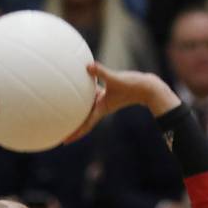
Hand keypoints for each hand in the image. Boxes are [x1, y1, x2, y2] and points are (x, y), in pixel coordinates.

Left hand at [65, 62, 181, 142]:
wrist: (147, 87)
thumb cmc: (133, 84)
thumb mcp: (115, 78)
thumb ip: (100, 72)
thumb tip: (87, 65)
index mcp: (101, 108)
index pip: (85, 124)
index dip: (75, 133)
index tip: (65, 141)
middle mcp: (101, 107)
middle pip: (84, 121)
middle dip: (73, 128)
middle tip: (60, 134)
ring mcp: (104, 102)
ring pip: (88, 110)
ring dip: (78, 115)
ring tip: (65, 116)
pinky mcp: (108, 95)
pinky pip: (93, 98)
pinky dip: (85, 99)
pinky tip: (79, 92)